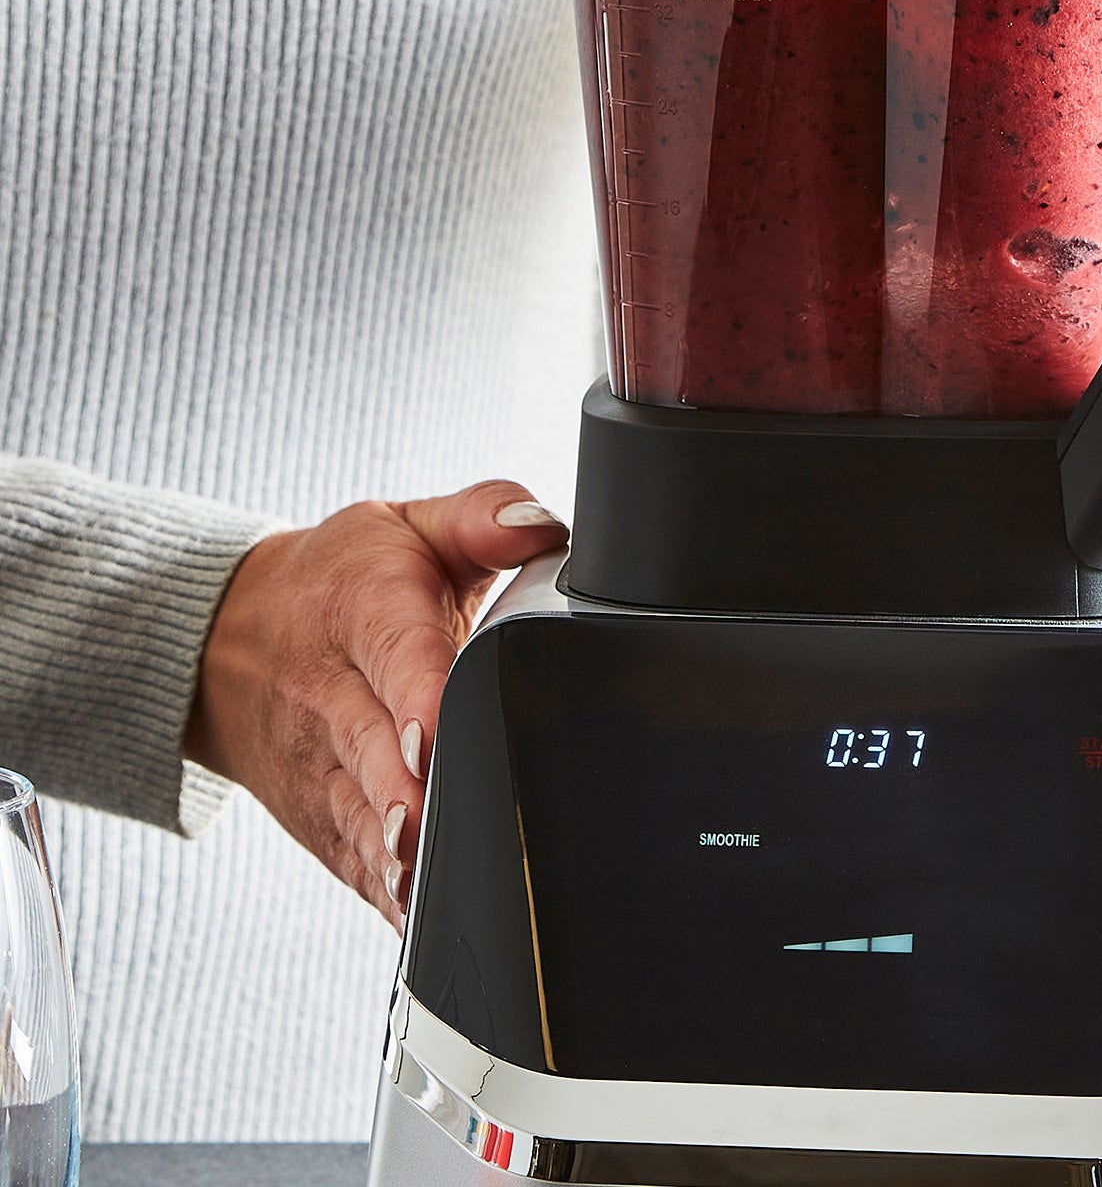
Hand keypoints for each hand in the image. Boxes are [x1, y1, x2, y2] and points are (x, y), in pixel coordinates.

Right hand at [185, 482, 566, 927]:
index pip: (397, 650)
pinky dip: (376, 890)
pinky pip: (346, 856)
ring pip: (353, 812)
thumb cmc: (347, 577)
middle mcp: (331, 689)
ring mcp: (317, 761)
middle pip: (371, 745)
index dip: (418, 695)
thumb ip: (483, 514)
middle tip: (431, 824)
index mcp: (365, 605)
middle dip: (404, 790)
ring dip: (389, 852)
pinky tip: (412, 917)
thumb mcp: (408, 524)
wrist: (231, 632)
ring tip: (419, 881)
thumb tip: (540, 527)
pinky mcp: (317, 814)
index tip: (436, 736)